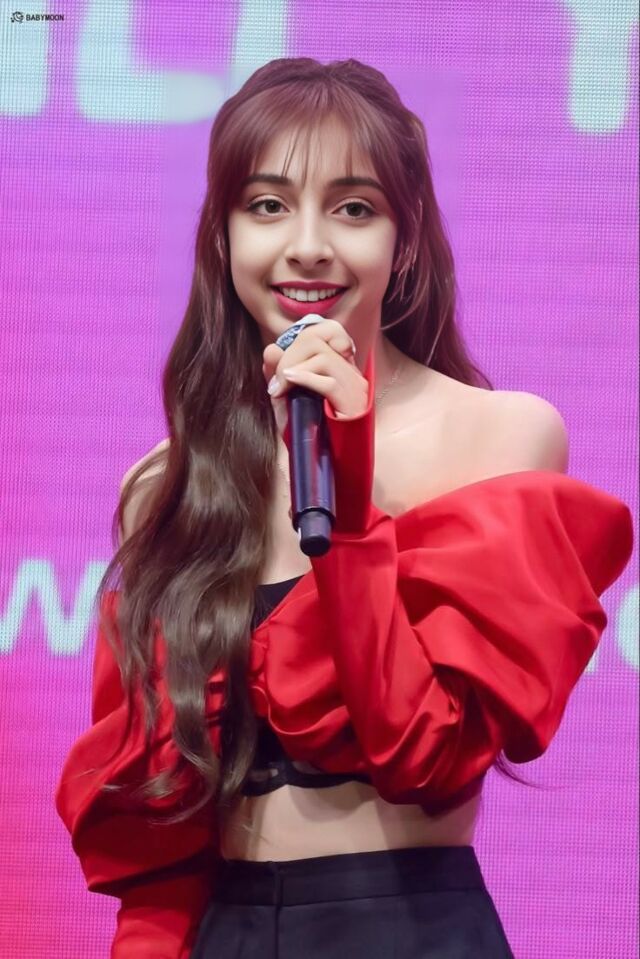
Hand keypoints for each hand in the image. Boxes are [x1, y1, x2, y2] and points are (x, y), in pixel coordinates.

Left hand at [262, 320, 367, 438]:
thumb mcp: (288, 400)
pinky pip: (328, 382)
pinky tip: (289, 386)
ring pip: (322, 357)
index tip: (283, 365)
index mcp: (341, 366)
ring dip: (293, 368)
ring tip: (282, 388)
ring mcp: (355, 387)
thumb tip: (270, 348)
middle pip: (318, 339)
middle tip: (276, 382)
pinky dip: (304, 379)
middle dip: (289, 355)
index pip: (328, 330)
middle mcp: (351, 372)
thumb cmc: (312, 432)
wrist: (330, 464)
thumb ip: (278, 375)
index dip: (300, 339)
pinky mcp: (354, 405)